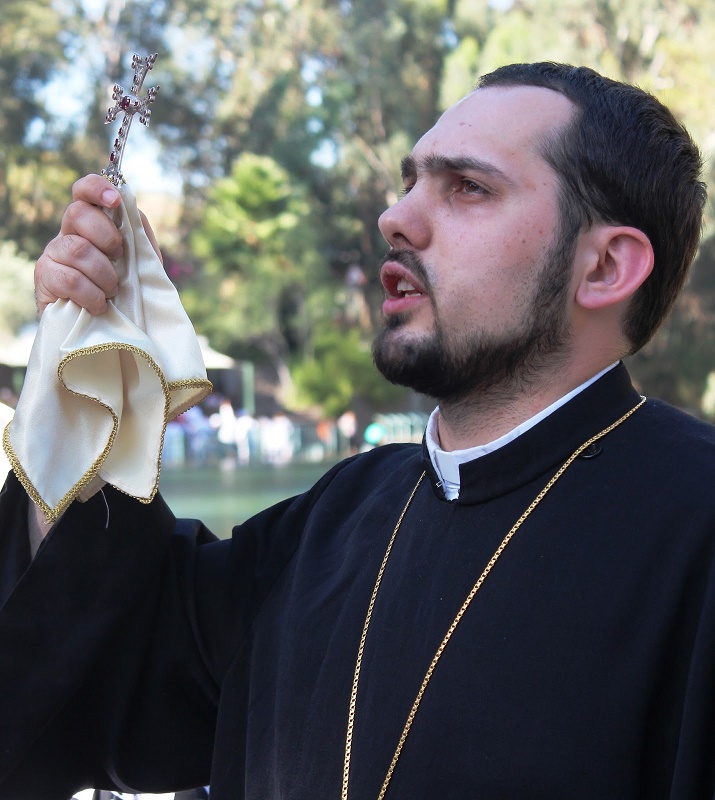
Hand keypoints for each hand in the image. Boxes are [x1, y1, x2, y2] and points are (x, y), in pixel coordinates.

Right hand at [34, 174, 161, 315]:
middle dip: (108, 237)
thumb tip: (132, 209)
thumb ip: (138, 236)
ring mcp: (53, 254)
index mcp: (90, 224)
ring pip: (77, 249)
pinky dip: (92, 294)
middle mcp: (67, 233)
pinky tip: (99, 305)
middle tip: (119, 259)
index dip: (96, 188)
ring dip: (104, 274)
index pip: (83, 191)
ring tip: (112, 291)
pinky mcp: (44, 278)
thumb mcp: (140, 264)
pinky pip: (70, 279)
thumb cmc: (124, 292)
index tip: (115, 200)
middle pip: (77, 213)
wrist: (105, 330)